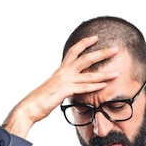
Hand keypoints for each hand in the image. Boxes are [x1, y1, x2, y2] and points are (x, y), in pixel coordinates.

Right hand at [2, 36, 119, 138]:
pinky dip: (94, 86)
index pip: (74, 52)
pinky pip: (83, 87)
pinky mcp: (64, 90)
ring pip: (88, 75)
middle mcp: (63, 72)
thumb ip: (63, 87)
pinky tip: (104, 85)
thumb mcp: (54, 90)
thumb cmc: (40, 101)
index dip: (84, 43)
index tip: (95, 38)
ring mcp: (64, 80)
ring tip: (116, 73)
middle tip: (115, 49)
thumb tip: (68, 89)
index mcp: (60, 70)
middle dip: (101, 53)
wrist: (29, 107)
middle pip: (85, 58)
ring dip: (104, 73)